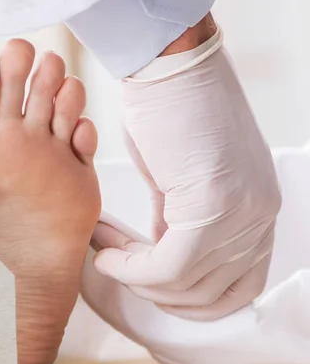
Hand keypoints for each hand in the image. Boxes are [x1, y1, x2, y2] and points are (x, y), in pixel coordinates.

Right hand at [93, 41, 280, 320]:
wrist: (167, 61)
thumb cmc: (168, 108)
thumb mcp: (179, 179)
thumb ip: (178, 222)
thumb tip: (156, 255)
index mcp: (256, 209)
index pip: (238, 288)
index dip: (188, 301)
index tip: (146, 285)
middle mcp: (258, 217)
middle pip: (212, 297)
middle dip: (157, 295)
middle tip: (119, 269)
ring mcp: (240, 214)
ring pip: (186, 286)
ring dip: (135, 279)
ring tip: (105, 252)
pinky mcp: (212, 207)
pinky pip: (167, 268)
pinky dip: (130, 269)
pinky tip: (105, 252)